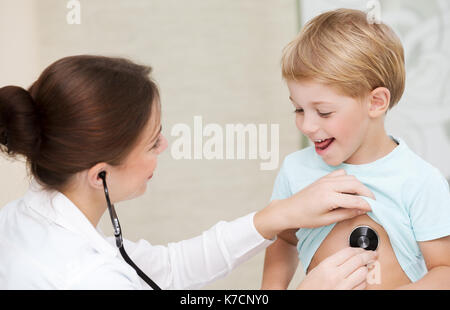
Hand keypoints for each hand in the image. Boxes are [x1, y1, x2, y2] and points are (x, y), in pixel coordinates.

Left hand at [254, 169, 375, 238]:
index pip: (355, 199)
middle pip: (355, 184)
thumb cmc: (304, 217)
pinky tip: (349, 189)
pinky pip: (341, 174)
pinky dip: (348, 179)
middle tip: (372, 202)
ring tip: (362, 197)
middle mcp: (327, 185)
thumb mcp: (326, 221)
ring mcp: (325, 180)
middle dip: (367, 193)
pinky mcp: (323, 178)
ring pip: (350, 177)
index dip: (367, 205)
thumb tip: (361, 210)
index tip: (374, 209)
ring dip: (359, 185)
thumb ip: (345, 214)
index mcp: (328, 198)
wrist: (288, 210)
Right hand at [297, 247, 377, 289]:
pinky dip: (363, 281)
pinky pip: (362, 286)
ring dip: (365, 270)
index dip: (358, 249)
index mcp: (326, 266)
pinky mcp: (348, 294)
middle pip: (358, 260)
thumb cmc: (310, 286)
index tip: (363, 249)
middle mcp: (335, 275)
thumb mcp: (318, 269)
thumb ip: (333, 262)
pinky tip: (360, 279)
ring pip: (363, 273)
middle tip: (373, 254)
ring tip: (364, 268)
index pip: (348, 252)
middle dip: (368, 255)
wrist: (305, 297)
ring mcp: (343, 286)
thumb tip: (349, 256)